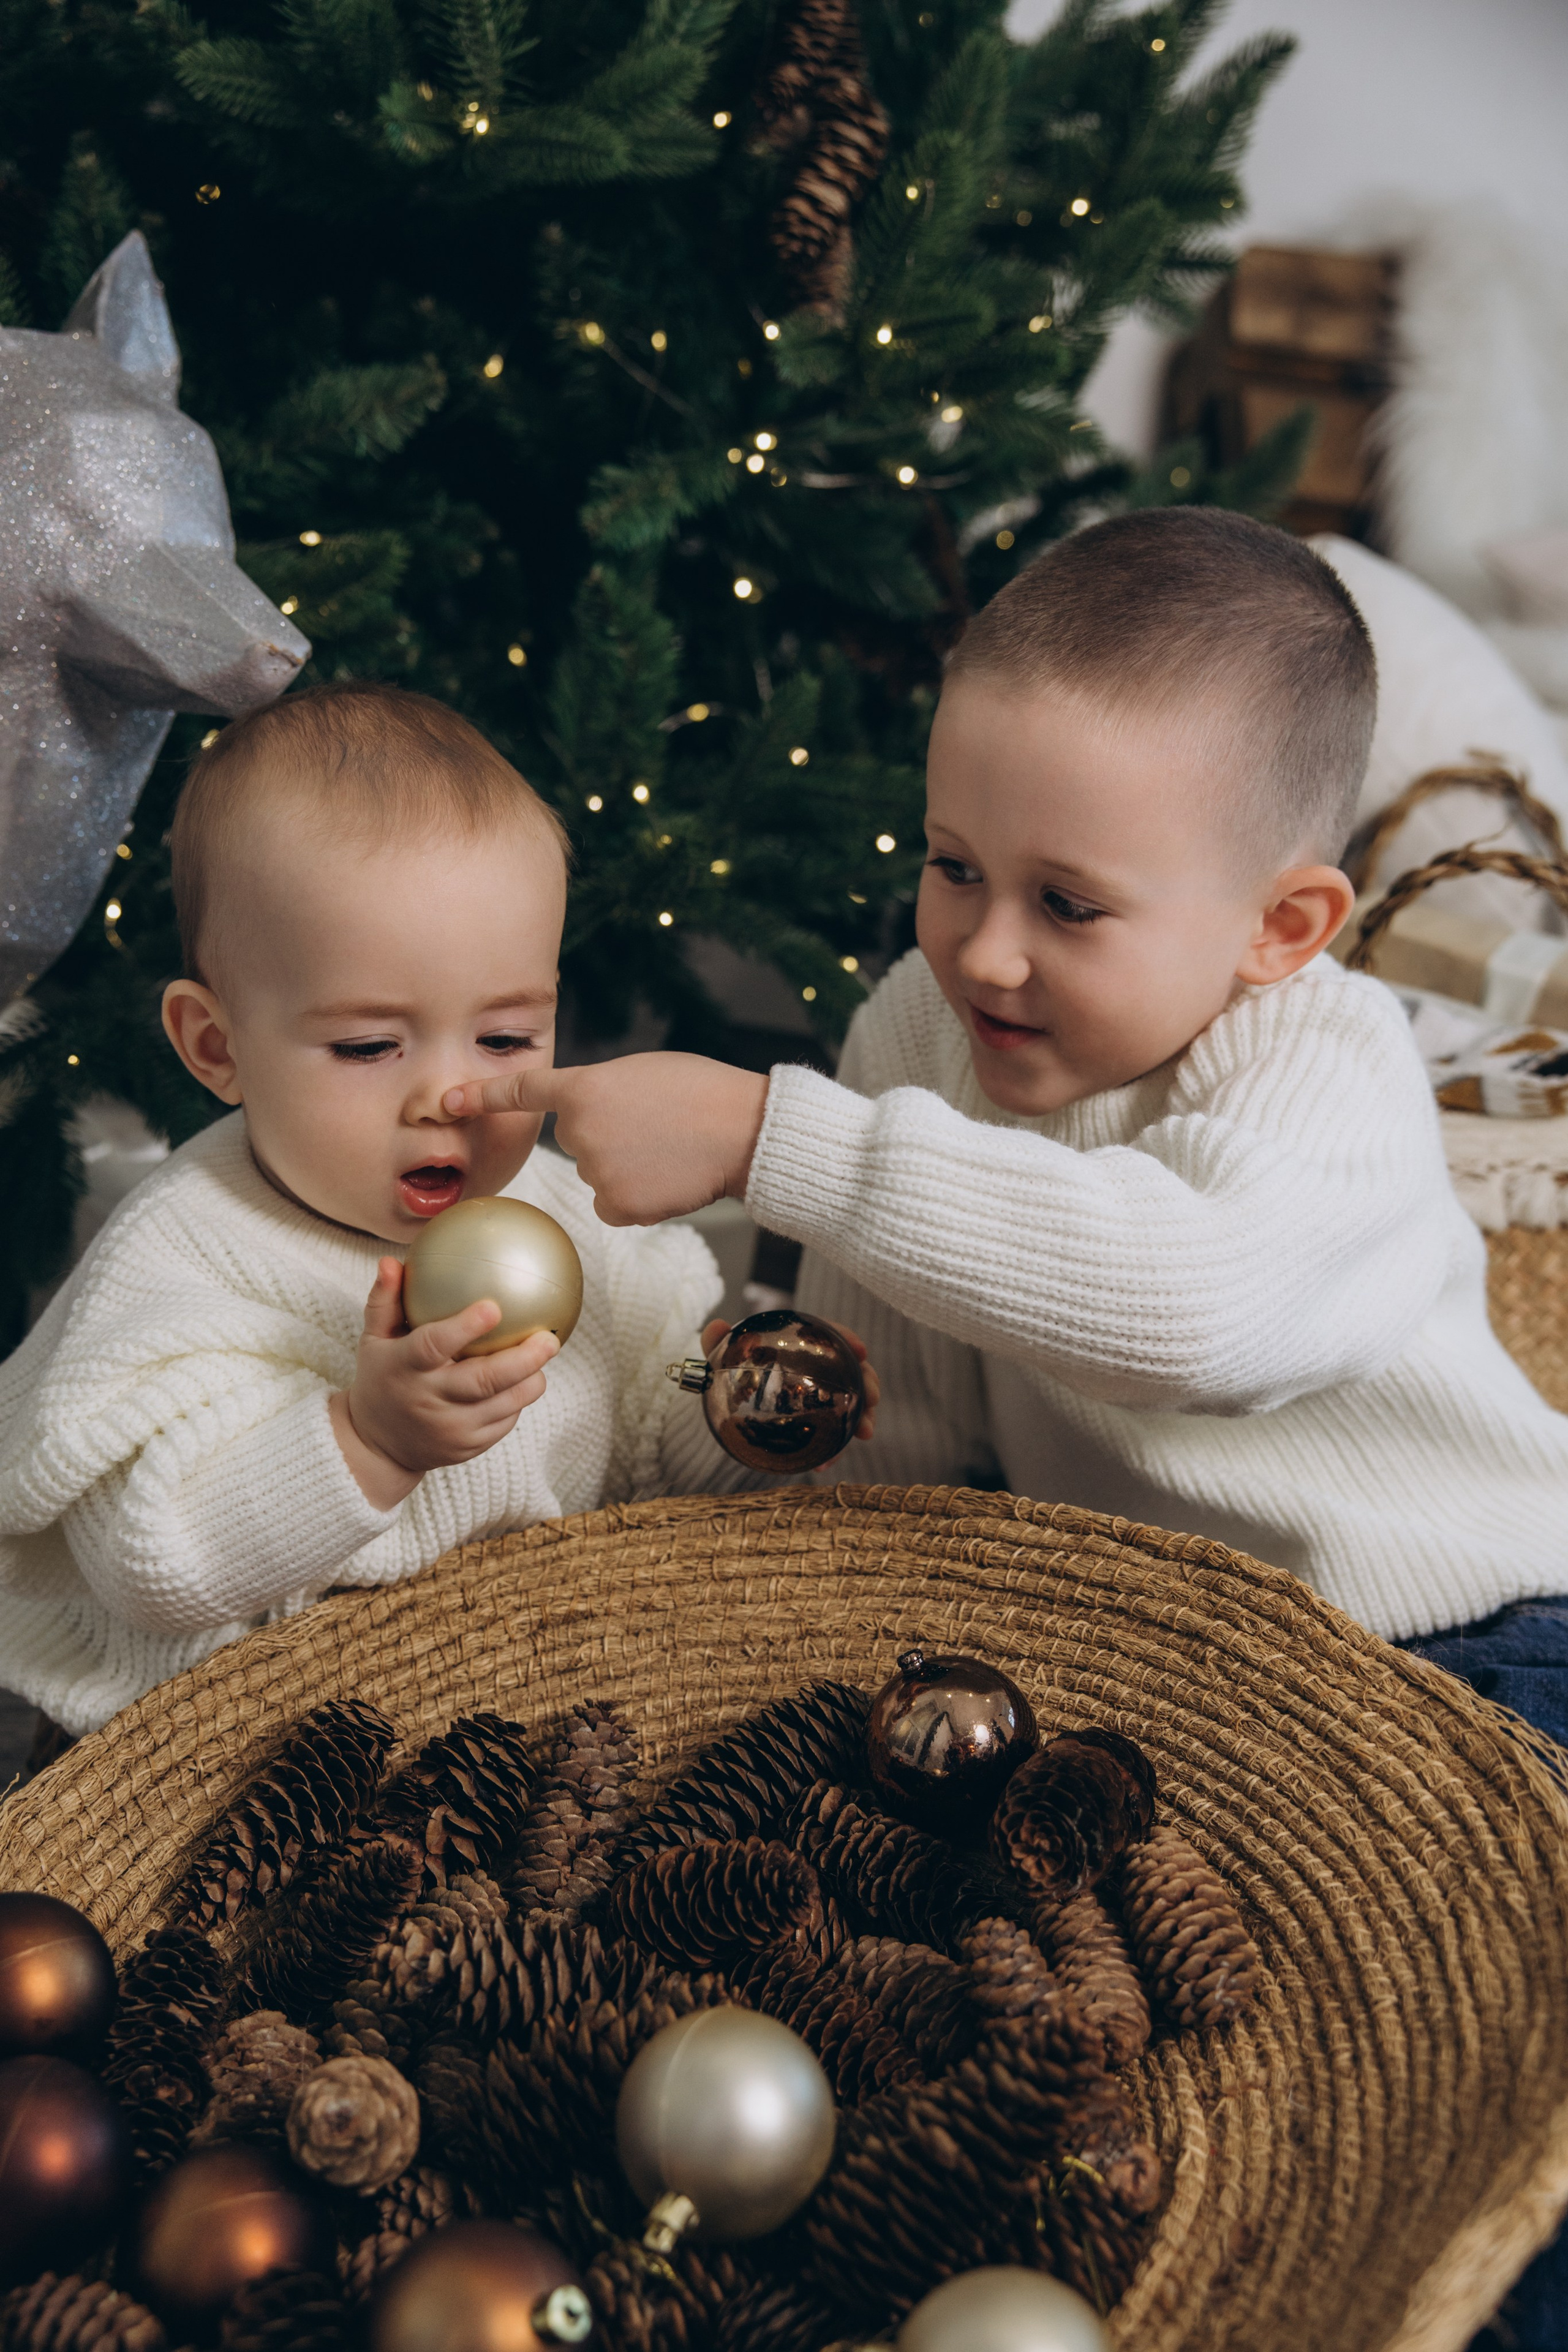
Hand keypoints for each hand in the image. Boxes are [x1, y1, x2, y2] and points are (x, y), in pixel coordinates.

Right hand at [330, 1259, 558, 1507]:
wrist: (378, 1446)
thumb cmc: (382, 1378)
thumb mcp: (373, 1340)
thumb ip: (385, 1301)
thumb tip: (391, 1260)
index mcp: (404, 1369)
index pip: (434, 1345)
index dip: (464, 1327)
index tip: (494, 1307)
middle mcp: (429, 1401)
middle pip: (483, 1380)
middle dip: (522, 1359)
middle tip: (549, 1337)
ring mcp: (451, 1429)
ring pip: (504, 1405)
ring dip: (531, 1379)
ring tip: (547, 1351)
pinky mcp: (468, 1447)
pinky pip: (504, 1422)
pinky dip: (518, 1399)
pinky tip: (528, 1378)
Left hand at [442, 1053, 768, 1226]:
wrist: (743, 1131)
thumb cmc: (701, 1092)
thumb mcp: (642, 1073)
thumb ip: (602, 1092)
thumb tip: (591, 1120)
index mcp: (585, 1088)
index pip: (524, 1092)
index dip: (484, 1095)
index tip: (449, 1100)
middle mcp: (579, 1132)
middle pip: (579, 1141)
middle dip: (608, 1137)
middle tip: (656, 1125)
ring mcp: (596, 1173)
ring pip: (599, 1175)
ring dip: (626, 1167)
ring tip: (671, 1149)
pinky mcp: (616, 1206)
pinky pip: (612, 1205)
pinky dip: (635, 1198)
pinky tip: (667, 1181)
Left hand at [699, 1317, 880, 1446]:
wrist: (733, 1398)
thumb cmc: (732, 1370)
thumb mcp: (723, 1356)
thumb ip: (717, 1341)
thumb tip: (716, 1326)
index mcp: (804, 1343)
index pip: (832, 1334)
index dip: (849, 1339)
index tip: (861, 1350)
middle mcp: (820, 1367)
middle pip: (854, 1369)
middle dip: (869, 1382)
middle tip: (873, 1398)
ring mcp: (823, 1394)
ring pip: (853, 1401)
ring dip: (863, 1417)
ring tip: (865, 1433)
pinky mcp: (820, 1419)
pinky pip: (834, 1430)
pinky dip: (834, 1446)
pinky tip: (826, 1464)